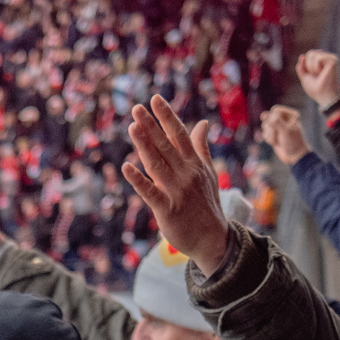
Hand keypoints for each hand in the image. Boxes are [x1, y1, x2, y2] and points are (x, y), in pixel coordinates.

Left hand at [122, 95, 228, 275]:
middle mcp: (186, 174)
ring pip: (157, 164)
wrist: (213, 239)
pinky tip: (126, 167)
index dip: (167, 116)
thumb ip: (202, 148)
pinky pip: (150, 193)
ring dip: (144, 145)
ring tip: (132, 127)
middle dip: (151, 126)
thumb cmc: (207, 205)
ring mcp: (177, 191)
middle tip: (137, 108)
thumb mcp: (209, 173)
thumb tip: (203, 123)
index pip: (180, 135)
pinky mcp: (168, 210)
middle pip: (166, 145)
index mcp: (195, 164)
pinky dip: (138, 180)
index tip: (155, 99)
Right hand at [260, 106, 310, 165]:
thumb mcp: (286, 131)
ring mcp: (277, 127)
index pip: (275, 110)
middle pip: (268, 118)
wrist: (294, 156)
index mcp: (290, 115)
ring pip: (265, 126)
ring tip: (278, 140)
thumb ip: (275, 122)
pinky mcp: (273, 135)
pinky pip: (265, 134)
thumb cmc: (293, 142)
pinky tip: (276, 143)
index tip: (277, 127)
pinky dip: (269, 139)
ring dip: (270, 135)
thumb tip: (263, 114)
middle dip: (271, 128)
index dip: (273, 118)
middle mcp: (283, 119)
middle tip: (278, 134)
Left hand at [296, 50, 339, 108]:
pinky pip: (318, 58)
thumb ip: (301, 67)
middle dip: (308, 66)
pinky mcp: (333, 60)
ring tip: (320, 75)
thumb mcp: (304, 77)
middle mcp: (327, 58)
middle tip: (316, 75)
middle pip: (310, 53)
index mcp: (321, 62)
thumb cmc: (316, 89)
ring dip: (312, 68)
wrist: (323, 96)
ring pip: (313, 55)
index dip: (305, 66)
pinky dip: (316, 68)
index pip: (308, 55)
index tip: (312, 75)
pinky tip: (322, 73)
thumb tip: (302, 55)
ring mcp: (331, 58)